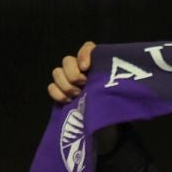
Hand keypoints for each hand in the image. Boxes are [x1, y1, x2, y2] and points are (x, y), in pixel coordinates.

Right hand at [46, 40, 116, 154]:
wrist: (109, 123)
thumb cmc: (116, 103)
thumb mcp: (120, 89)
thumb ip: (113, 77)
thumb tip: (110, 72)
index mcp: (96, 65)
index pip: (88, 48)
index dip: (84, 54)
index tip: (86, 67)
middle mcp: (81, 70)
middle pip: (67, 60)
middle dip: (72, 73)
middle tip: (83, 84)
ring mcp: (70, 81)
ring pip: (57, 72)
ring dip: (65, 84)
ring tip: (77, 95)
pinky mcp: (61, 93)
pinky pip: (51, 87)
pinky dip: (57, 93)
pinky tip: (67, 100)